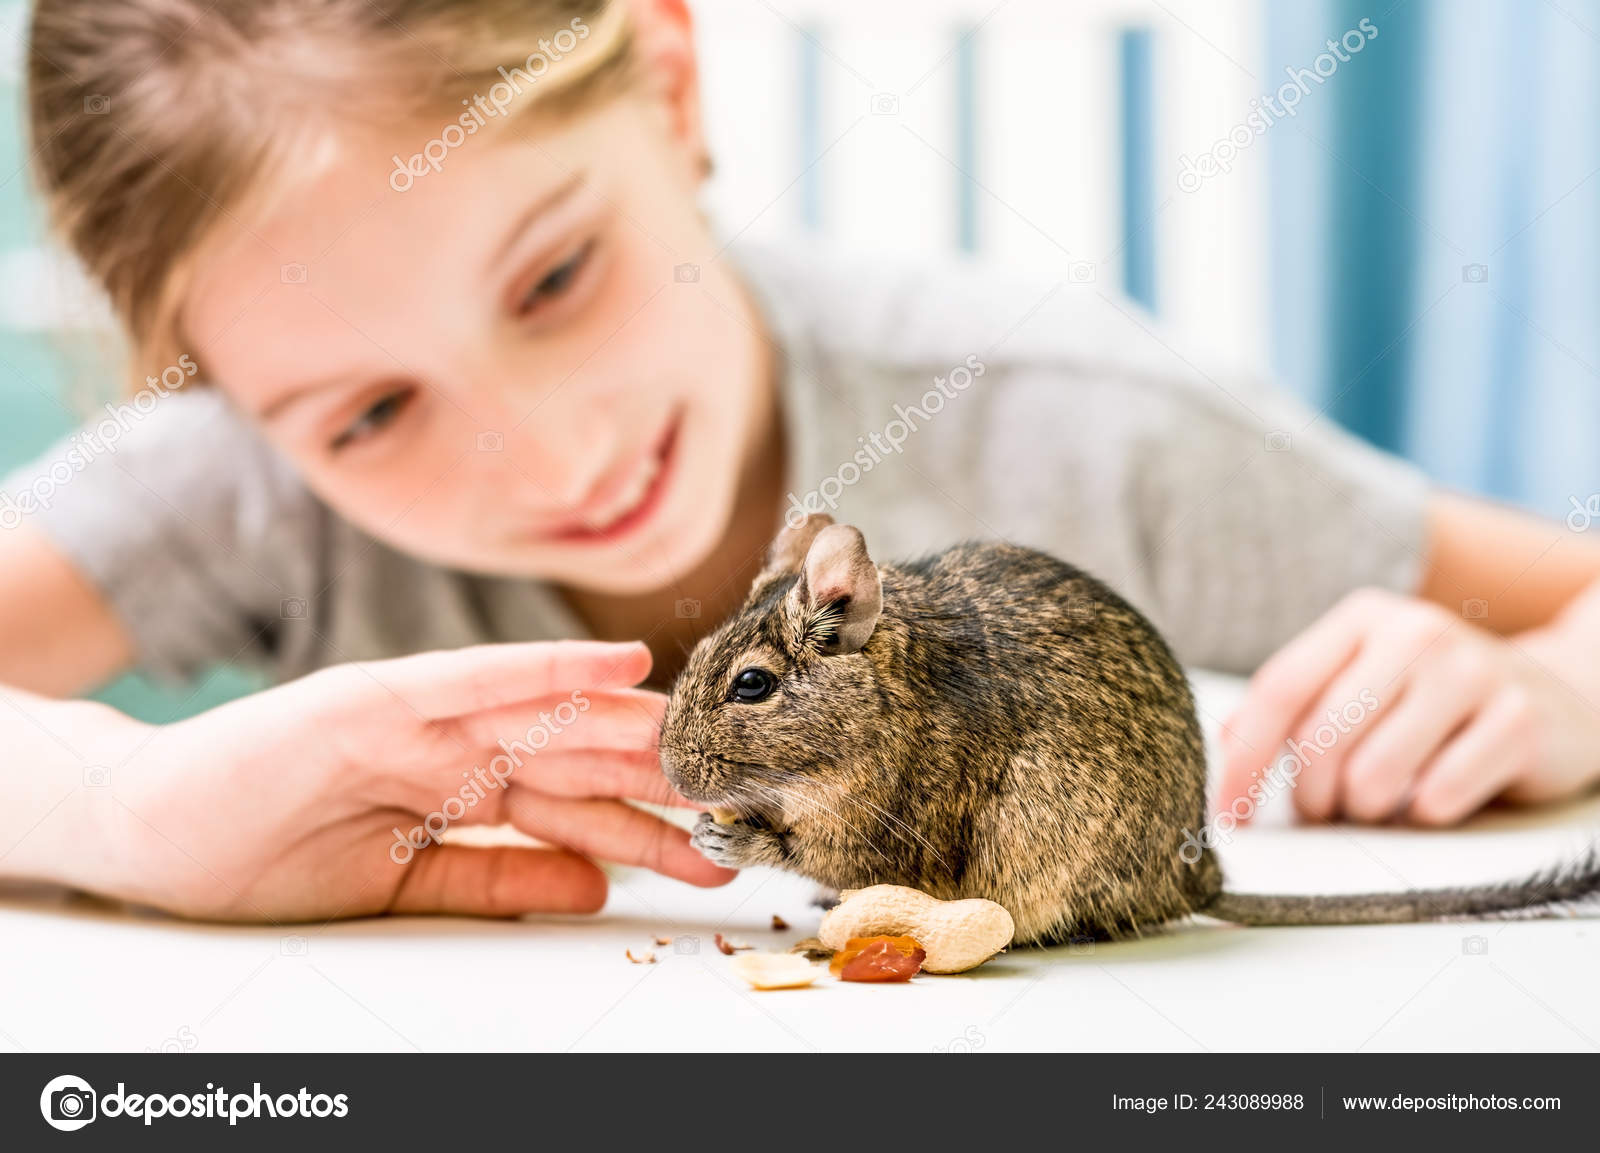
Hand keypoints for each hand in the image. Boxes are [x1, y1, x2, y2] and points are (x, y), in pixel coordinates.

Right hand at [67, 641, 732, 920]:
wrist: (145, 839)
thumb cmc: (263, 857)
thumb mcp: (402, 886)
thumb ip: (497, 880)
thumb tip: (594, 883)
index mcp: (456, 786)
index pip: (570, 802)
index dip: (644, 819)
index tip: (714, 839)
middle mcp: (450, 741)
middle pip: (575, 755)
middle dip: (657, 777)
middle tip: (739, 792)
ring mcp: (415, 712)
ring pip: (544, 714)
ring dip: (630, 723)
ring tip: (707, 736)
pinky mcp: (372, 695)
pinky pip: (472, 680)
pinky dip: (545, 668)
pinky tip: (615, 663)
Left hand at [1215, 588, 1599, 826]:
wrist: (1561, 697)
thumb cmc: (1435, 700)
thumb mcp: (1363, 680)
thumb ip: (1296, 704)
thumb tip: (1222, 743)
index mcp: (1362, 619)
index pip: (1279, 688)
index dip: (1243, 759)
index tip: (1226, 814)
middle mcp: (1415, 633)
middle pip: (1320, 739)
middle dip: (1312, 797)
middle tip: (1329, 809)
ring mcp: (1472, 671)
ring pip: (1373, 777)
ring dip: (1369, 809)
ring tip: (1386, 798)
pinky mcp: (1519, 720)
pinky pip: (1436, 799)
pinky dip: (1426, 814)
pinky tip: (1442, 792)